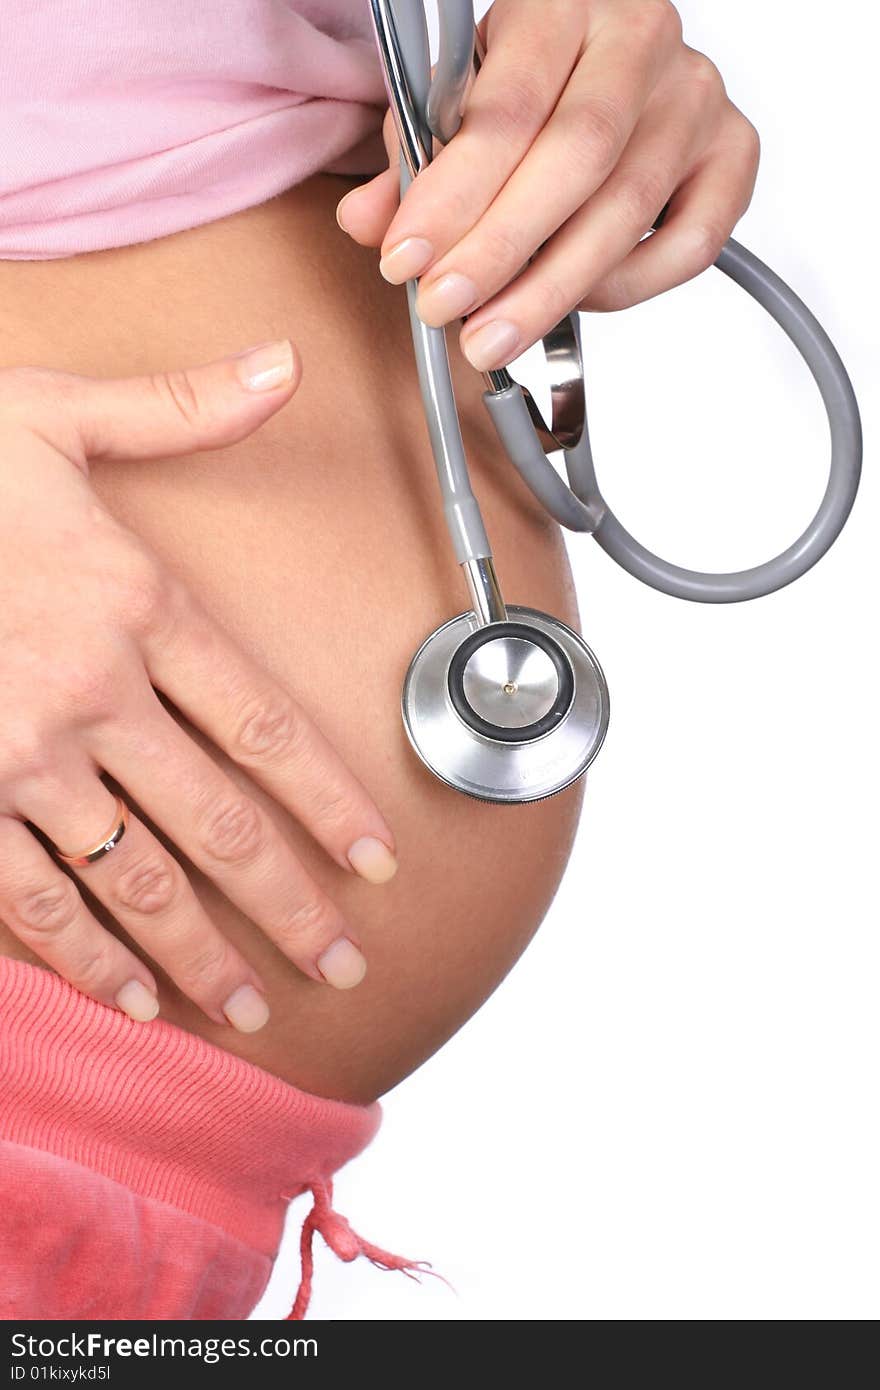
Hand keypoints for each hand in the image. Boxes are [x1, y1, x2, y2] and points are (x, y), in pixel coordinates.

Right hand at [0, 343, 396, 1030]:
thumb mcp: (58, 416)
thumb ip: (182, 408)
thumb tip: (286, 368)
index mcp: (135, 605)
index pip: (265, 727)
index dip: (332, 803)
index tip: (380, 861)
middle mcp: (89, 693)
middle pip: (218, 826)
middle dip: (290, 907)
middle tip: (345, 964)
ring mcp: (17, 756)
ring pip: (135, 881)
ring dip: (204, 954)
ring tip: (259, 1009)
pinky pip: (31, 897)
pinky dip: (86, 956)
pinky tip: (132, 998)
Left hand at [338, 0, 759, 368]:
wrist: (613, 58)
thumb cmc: (529, 82)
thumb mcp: (457, 98)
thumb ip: (412, 158)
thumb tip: (367, 223)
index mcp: (562, 4)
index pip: (509, 106)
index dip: (454, 193)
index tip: (406, 259)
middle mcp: (640, 40)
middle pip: (576, 158)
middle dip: (500, 249)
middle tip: (446, 311)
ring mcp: (696, 97)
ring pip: (627, 209)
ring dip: (550, 288)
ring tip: (491, 336)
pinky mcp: (734, 154)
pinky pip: (689, 244)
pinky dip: (626, 287)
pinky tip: (574, 300)